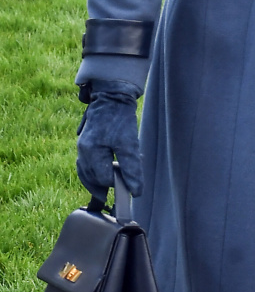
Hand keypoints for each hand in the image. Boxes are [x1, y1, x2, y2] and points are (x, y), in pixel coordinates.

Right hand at [76, 82, 143, 197]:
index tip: (129, 186)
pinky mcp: (84, 142)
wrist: (112, 96)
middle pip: (90, 178)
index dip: (116, 184)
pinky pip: (84, 163)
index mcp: (91, 152)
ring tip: (107, 190)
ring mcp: (81, 146)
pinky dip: (92, 172)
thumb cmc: (121, 118)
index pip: (102, 179)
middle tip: (116, 196)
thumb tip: (136, 191)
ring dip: (96, 182)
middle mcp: (82, 150)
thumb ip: (132, 169)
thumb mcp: (130, 144)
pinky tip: (101, 174)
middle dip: (103, 187)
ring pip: (85, 172)